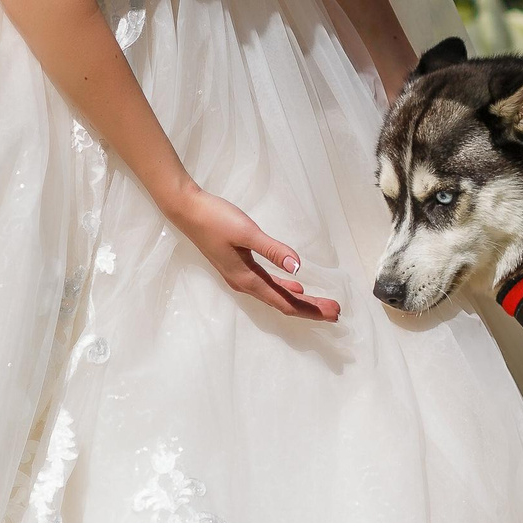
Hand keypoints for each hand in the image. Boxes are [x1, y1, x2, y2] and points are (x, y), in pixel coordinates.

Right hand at [164, 184, 339, 321]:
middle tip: (336, 312)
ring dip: (299, 299)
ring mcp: (240, 276)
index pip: (284, 302)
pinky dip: (284, 288)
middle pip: (282, 302)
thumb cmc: (216, 219)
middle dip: (309, 308)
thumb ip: (273, 250)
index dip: (310, 309)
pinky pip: (267, 284)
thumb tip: (298, 269)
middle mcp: (245, 283)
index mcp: (247, 279)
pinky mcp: (239, 266)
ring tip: (321, 303)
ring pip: (276, 294)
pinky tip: (295, 285)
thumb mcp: (247, 232)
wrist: (187, 210)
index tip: (333, 312)